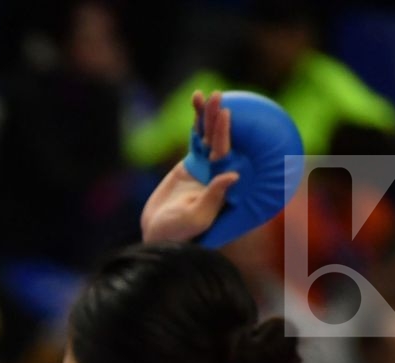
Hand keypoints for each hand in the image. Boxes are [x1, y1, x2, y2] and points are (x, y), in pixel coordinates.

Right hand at [140, 91, 239, 244]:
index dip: (224, 134)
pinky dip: (194, 122)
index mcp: (220, 182)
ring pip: (206, 136)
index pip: (223, 153)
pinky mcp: (190, 165)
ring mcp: (203, 166)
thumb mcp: (197, 217)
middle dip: (218, 118)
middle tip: (218, 95)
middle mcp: (216, 172)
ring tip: (205, 95)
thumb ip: (214, 196)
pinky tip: (195, 104)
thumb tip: (235, 174)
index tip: (225, 114)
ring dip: (207, 116)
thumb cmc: (179, 233)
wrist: (160, 235)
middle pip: (218, 140)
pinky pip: (194, 139)